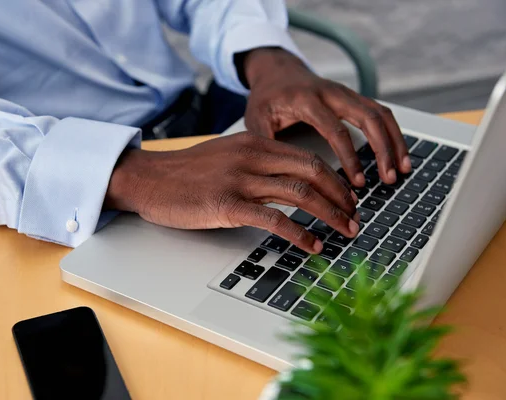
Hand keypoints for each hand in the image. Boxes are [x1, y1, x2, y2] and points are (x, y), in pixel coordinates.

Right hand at [104, 133, 359, 253]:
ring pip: (300, 194)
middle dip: (342, 197)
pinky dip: (300, 233)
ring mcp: (240, 180)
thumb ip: (258, 162)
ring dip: (330, 215)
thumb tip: (290, 181)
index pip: (308, 158)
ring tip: (346, 231)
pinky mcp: (226, 205)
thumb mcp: (227, 155)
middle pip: (313, 172)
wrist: (149, 178)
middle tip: (356, 217)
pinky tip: (313, 245)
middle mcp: (252, 157)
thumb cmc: (186, 172)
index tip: (349, 198)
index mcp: (255, 143)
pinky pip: (274, 219)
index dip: (336, 180)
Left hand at [241, 47, 410, 185]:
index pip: (335, 130)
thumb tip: (276, 177)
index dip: (349, 157)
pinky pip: (380, 112)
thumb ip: (266, 144)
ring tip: (402, 170)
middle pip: (369, 117)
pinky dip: (392, 132)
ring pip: (380, 113)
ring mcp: (345, 93)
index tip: (357, 182)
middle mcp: (331, 93)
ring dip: (395, 141)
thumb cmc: (265, 97)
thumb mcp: (256, 119)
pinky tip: (398, 153)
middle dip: (383, 149)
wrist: (275, 70)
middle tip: (389, 178)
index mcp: (307, 100)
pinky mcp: (353, 97)